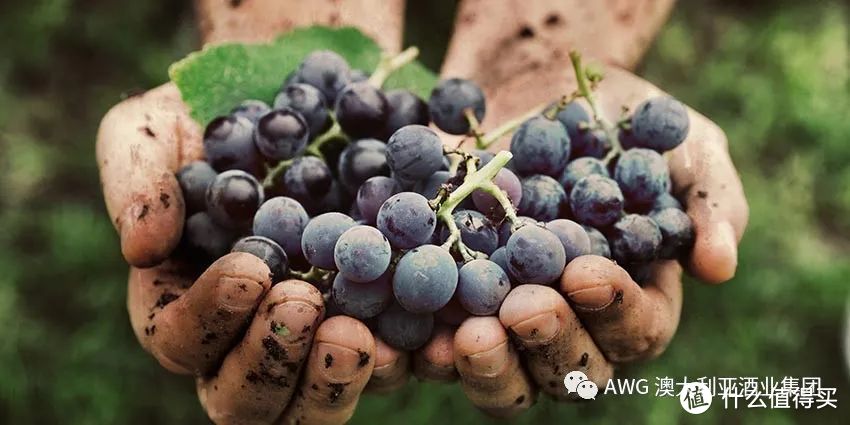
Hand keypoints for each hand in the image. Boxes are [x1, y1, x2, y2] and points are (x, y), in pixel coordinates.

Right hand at [96, 1, 414, 422]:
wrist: (303, 95)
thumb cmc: (215, 115)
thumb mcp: (156, 127)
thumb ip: (135, 179)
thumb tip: (141, 248)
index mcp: (188, 304)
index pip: (182, 339)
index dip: (211, 317)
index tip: (251, 270)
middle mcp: (250, 336)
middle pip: (246, 399)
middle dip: (272, 360)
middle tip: (305, 305)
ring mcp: (317, 336)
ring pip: (315, 402)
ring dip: (335, 380)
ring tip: (361, 336)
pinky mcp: (381, 322)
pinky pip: (395, 363)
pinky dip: (413, 360)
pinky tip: (434, 338)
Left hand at [433, 1, 748, 414]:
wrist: (537, 92)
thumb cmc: (622, 123)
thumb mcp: (682, 146)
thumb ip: (708, 202)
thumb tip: (720, 267)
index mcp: (635, 300)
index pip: (636, 328)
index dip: (615, 309)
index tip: (587, 272)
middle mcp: (573, 325)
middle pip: (568, 370)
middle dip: (548, 342)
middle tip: (525, 309)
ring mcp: (508, 322)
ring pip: (503, 374)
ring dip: (486, 365)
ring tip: (468, 336)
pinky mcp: (450, 305)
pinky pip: (435, 343)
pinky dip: (419, 348)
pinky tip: (405, 334)